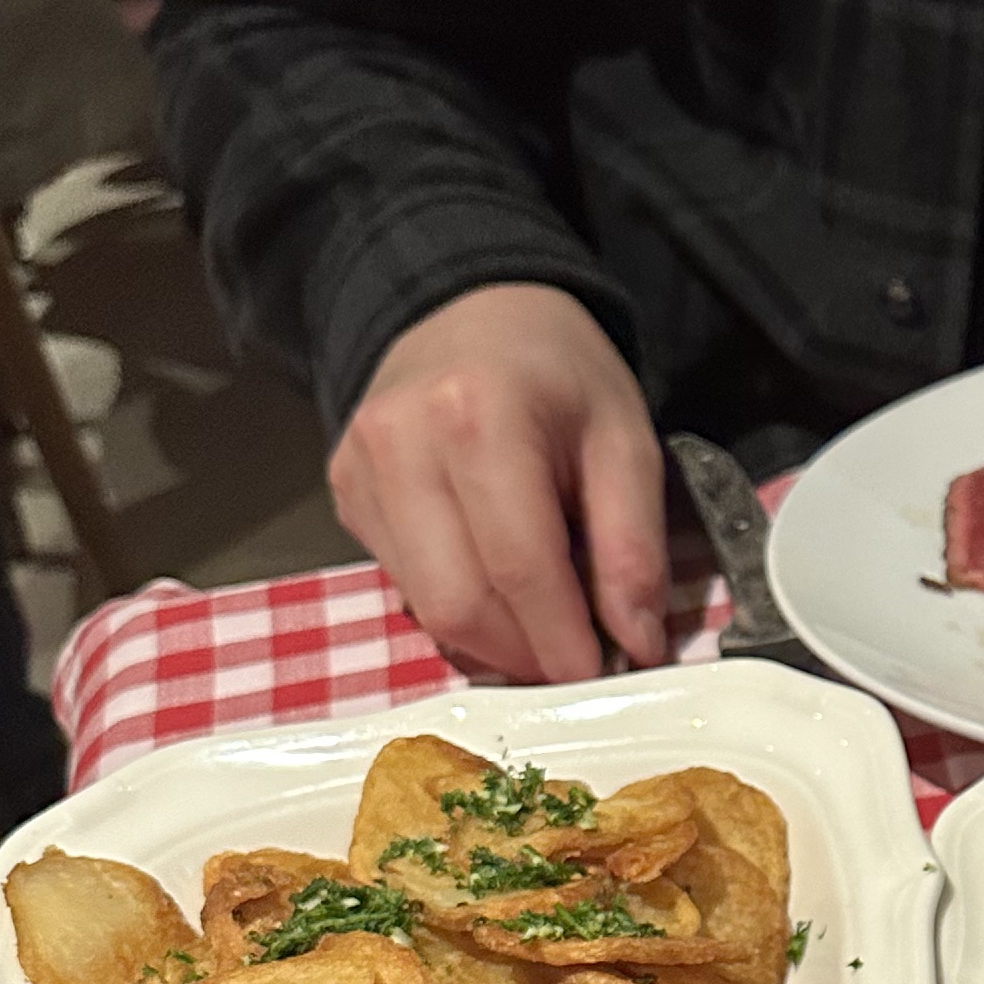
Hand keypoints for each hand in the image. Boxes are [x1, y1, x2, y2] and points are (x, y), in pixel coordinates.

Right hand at [329, 287, 668, 686]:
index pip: (520, 566)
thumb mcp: (624, 438)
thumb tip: (637, 642)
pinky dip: (457, 607)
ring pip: (424, 605)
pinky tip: (497, 586)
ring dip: (491, 640)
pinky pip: (403, 583)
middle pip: (459, 601)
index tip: (601, 673)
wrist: (473, 310)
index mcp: (479, 417)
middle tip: (575, 661)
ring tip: (543, 626)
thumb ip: (633, 544)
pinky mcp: (346, 493)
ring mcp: (361, 469)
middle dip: (524, 653)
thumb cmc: (558, 373)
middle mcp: (402, 443)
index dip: (560, 640)